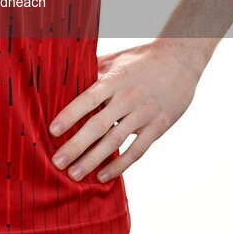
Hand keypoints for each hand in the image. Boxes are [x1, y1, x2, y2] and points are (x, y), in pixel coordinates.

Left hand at [48, 39, 202, 182]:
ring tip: (75, 174)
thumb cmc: (143, 57)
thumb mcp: (117, 58)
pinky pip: (137, 150)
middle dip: (76, 146)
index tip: (52, 131)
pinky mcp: (158, 126)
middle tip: (57, 162)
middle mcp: (127, 98)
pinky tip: (104, 175)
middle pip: (98, 125)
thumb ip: (95, 69)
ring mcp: (144, 114)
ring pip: (115, 142)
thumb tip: (69, 75)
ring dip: (93, 160)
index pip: (87, 99)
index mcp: (115, 79)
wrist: (180, 59)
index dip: (69, 115)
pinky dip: (120, 165)